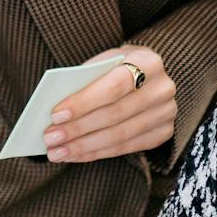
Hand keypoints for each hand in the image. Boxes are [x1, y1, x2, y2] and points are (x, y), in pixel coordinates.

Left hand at [45, 45, 176, 162]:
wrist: (147, 73)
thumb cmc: (116, 67)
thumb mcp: (103, 63)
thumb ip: (84, 81)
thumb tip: (56, 113)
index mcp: (148, 62)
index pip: (113, 86)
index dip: (84, 103)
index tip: (55, 115)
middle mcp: (162, 88)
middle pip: (115, 114)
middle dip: (78, 129)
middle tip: (50, 138)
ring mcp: (166, 113)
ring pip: (119, 136)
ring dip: (84, 147)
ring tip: (57, 152)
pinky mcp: (163, 133)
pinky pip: (126, 148)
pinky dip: (96, 153)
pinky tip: (74, 155)